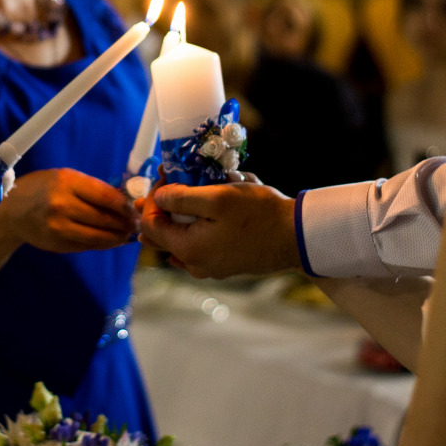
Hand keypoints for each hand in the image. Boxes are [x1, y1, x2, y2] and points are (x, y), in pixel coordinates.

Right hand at [0, 169, 138, 252]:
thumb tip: (126, 201)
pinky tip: (111, 240)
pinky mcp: (57, 243)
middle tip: (137, 224)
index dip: (125, 206)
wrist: (13, 210)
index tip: (136, 209)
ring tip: (127, 234)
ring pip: (98, 236)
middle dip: (125, 223)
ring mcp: (58, 227)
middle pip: (104, 218)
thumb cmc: (44, 189)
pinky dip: (102, 244)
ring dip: (117, 237)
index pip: (106, 196)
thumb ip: (93, 190)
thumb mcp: (67, 179)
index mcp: (67, 182)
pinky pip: (87, 245)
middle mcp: (62, 204)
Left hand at [138, 181, 300, 278]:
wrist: (296, 237)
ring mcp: (209, 268)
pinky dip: (196, 226)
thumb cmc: (259, 214)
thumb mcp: (218, 198)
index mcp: (188, 249)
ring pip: (180, 238)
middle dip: (164, 205)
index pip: (150, 224)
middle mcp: (195, 264)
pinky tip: (205, 211)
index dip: (152, 198)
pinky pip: (198, 244)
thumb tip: (158, 198)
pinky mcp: (223, 265)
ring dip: (181, 213)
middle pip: (163, 233)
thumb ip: (181, 198)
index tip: (166, 177)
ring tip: (192, 190)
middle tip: (171, 181)